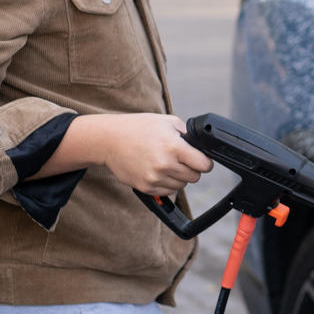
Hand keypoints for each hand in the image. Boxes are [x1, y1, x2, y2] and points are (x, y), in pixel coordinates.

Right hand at [57, 113, 215, 195]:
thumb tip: (201, 146)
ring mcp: (154, 178)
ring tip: (167, 164)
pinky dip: (168, 184)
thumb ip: (187, 133)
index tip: (202, 160)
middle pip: (195, 177)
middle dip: (191, 168)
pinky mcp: (145, 187)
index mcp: (173, 147)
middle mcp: (164, 164)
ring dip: (179, 177)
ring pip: (182, 185)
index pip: (204, 165)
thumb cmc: (137, 128)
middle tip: (181, 160)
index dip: (205, 162)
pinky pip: (168, 191)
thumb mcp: (167, 121)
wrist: (108, 139)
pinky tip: (159, 171)